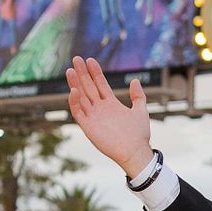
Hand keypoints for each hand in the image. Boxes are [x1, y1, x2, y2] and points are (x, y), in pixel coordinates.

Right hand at [66, 55, 152, 177]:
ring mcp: (93, 117)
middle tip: (76, 58)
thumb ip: (138, 96)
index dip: (95, 72)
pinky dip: (75, 102)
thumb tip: (134, 80)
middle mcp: (100, 108)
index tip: (90, 60)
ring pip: (81, 97)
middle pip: (88, 87)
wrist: (135, 152)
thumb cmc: (139, 134)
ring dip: (75, 84)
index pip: (100, 84)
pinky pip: (78, 112)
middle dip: (82, 73)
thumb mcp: (141, 111)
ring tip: (70, 70)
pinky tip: (74, 90)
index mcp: (111, 104)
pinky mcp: (88, 127)